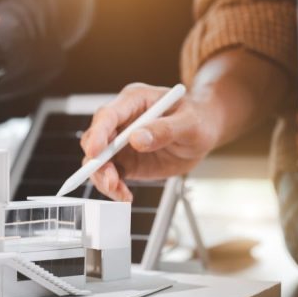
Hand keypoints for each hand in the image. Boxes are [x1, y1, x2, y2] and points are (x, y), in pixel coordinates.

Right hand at [80, 83, 218, 200]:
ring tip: (120, 193)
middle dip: (97, 161)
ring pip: (97, 161)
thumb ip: (165, 130)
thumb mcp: (189, 123)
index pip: (108, 115)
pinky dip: (113, 188)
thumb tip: (136, 139)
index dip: (98, 133)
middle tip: (111, 180)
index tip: (95, 153)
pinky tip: (125, 196)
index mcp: (134, 100)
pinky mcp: (125, 161)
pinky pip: (110, 175)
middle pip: (94, 139)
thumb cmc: (198, 120)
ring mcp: (120, 142)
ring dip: (103, 178)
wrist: (203, 134)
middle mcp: (121, 120)